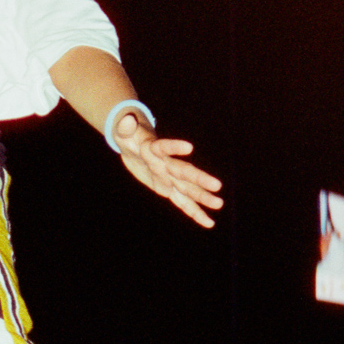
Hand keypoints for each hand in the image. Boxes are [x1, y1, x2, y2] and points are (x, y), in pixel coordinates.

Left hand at [111, 113, 223, 228]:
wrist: (137, 146)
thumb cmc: (130, 137)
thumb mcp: (123, 132)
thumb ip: (125, 128)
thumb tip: (126, 120)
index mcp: (155, 149)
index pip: (164, 147)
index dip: (174, 147)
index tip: (189, 147)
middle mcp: (167, 164)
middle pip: (184, 172)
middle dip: (199, 180)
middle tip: (217, 185)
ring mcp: (170, 178)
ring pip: (187, 190)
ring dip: (202, 198)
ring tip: (219, 204)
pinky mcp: (168, 190)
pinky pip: (182, 203)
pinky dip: (194, 213)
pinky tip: (209, 223)